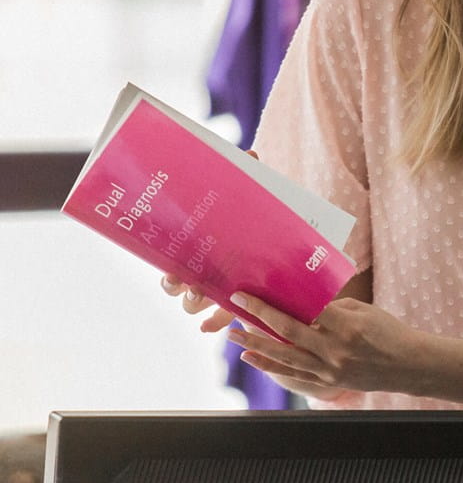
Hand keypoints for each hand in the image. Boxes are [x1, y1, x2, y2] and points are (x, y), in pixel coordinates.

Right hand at [158, 147, 258, 333]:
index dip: (168, 274)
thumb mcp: (246, 197)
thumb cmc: (249, 216)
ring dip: (198, 304)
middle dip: (182, 290)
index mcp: (196, 250)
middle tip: (192, 285)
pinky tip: (211, 328)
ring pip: (196, 305)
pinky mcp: (237, 301)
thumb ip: (243, 176)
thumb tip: (250, 154)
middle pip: (179, 290)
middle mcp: (200, 272)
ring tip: (206, 296)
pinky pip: (222, 318)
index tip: (172, 274)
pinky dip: (216, 323)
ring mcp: (218, 289)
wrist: (273, 234)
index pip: (171, 267)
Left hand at [224, 291, 419, 400]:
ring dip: (255, 346)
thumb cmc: (389, 331)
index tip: (253, 292)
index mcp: (347, 326)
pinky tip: (252, 358)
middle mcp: (335, 350)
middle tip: (236, 306)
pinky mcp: (328, 382)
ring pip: (285, 357)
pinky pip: (293, 374)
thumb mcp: (364, 311)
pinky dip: (270, 366)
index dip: (275, 302)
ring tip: (232, 337)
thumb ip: (333, 308)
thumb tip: (304, 303)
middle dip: (258, 318)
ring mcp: (330, 370)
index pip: (304, 310)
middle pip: (289, 333)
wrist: (408, 365)